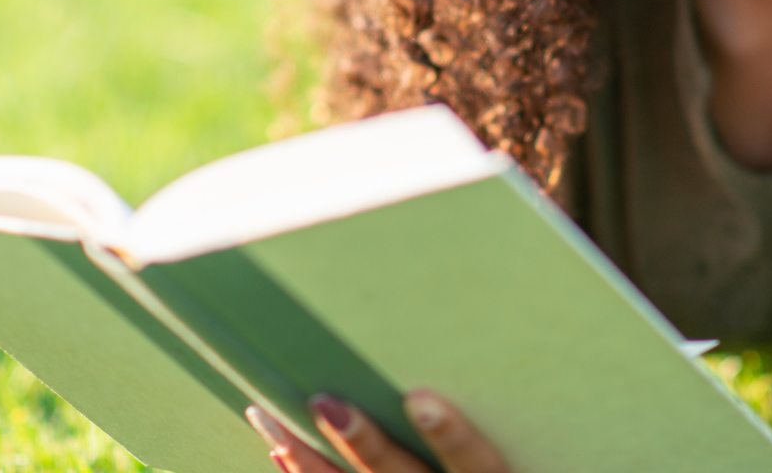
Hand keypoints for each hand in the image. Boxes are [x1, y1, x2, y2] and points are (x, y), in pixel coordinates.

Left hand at [246, 392, 508, 472]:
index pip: (480, 464)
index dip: (453, 437)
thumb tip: (451, 313)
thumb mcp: (500, 425)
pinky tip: (281, 449)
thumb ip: (481, 392)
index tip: (422, 402)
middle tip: (327, 404)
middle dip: (365, 445)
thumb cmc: (479, 445)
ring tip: (271, 417)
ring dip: (309, 457)